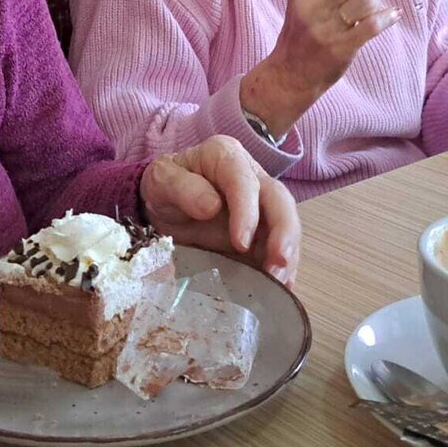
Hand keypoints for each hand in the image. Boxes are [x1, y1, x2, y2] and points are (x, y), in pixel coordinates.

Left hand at [139, 135, 299, 286]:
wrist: (164, 204)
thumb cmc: (164, 186)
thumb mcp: (160, 181)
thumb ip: (182, 187)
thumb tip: (212, 206)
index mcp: (226, 157)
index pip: (245, 181)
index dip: (248, 211)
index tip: (241, 242)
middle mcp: (251, 177)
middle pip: (279, 200)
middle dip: (284, 233)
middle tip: (278, 264)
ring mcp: (260, 206)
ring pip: (285, 225)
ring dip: (287, 254)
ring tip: (280, 283)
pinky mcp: (261, 233)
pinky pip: (277, 248)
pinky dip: (283, 268)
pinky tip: (282, 288)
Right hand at [241, 0, 399, 136]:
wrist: (290, 74)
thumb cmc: (307, 33)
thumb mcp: (311, 0)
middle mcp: (308, 4)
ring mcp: (321, 27)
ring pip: (366, 1)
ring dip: (379, 3)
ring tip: (376, 9)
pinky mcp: (337, 47)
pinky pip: (373, 24)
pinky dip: (387, 17)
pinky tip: (391, 16)